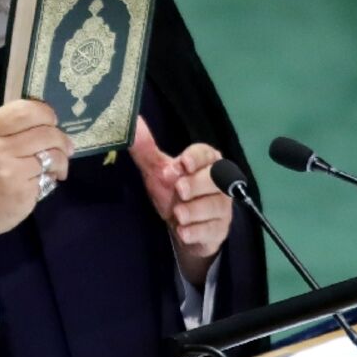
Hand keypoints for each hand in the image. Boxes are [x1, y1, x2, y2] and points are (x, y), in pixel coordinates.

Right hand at [0, 99, 72, 255]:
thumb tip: (43, 123)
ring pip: (53, 157)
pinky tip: (38, 184)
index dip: (46, 113)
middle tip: (66, 147)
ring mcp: (12, 173)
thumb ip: (5, 130)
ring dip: (61, 162)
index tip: (52, 122)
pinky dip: (49, 180)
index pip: (26, 110)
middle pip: (47, 133)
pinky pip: (47, 180)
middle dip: (62, 139)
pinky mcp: (22, 195)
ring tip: (57, 168)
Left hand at [129, 115, 233, 286]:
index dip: (196, 158)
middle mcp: (220, 183)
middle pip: (216, 178)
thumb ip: (146, 149)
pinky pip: (212, 229)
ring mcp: (223, 207)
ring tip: (178, 214)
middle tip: (180, 190)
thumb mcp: (156, 171)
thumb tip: (133, 124)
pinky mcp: (219, 230)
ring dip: (195, 210)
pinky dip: (197, 232)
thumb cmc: (171, 192)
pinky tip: (183, 232)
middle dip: (197, 183)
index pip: (208, 154)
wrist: (181, 227)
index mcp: (206, 162)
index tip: (183, 163)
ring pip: (215, 205)